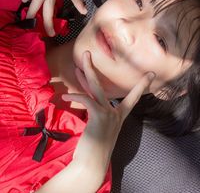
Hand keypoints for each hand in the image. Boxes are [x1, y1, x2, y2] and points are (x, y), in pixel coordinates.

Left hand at [62, 51, 154, 168]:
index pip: (133, 98)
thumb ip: (97, 112)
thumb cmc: (95, 147)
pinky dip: (75, 97)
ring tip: (77, 65)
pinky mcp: (100, 117)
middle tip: (87, 53)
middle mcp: (115, 113)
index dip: (141, 85)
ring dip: (86, 74)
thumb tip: (87, 99)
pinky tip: (64, 97)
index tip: (150, 74)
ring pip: (95, 88)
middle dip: (94, 68)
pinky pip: (86, 100)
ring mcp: (109, 114)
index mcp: (119, 115)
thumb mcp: (99, 127)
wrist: (91, 165)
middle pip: (104, 86)